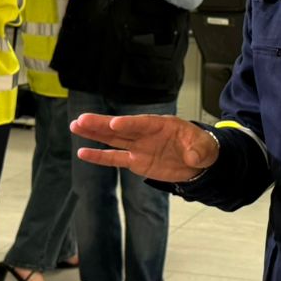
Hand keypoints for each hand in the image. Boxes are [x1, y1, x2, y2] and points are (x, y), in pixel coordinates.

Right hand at [71, 114, 219, 181]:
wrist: (200, 162)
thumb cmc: (201, 147)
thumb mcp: (205, 147)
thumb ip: (198, 150)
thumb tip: (193, 156)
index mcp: (161, 125)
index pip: (142, 123)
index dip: (128, 123)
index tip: (114, 123)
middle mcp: (145, 134)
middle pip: (120, 128)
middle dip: (101, 124)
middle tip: (81, 119)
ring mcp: (139, 146)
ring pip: (113, 139)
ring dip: (94, 134)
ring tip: (75, 126)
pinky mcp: (136, 161)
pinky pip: (115, 158)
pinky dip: (99, 156)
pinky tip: (83, 153)